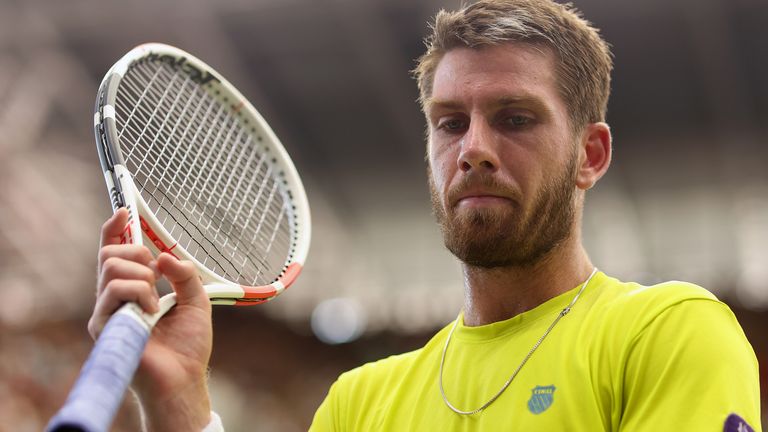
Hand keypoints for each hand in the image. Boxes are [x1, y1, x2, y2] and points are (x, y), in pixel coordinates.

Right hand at [90, 209, 212, 430]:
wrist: (183, 377)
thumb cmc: (187, 345)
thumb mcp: (196, 300)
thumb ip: (185, 275)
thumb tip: (165, 256)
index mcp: (134, 289)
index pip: (115, 252)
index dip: (116, 228)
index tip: (124, 210)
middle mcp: (114, 298)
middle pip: (108, 254)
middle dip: (137, 253)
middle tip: (157, 273)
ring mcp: (106, 311)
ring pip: (111, 268)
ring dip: (142, 277)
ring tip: (156, 300)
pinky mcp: (102, 325)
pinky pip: (114, 290)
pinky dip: (139, 294)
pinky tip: (151, 312)